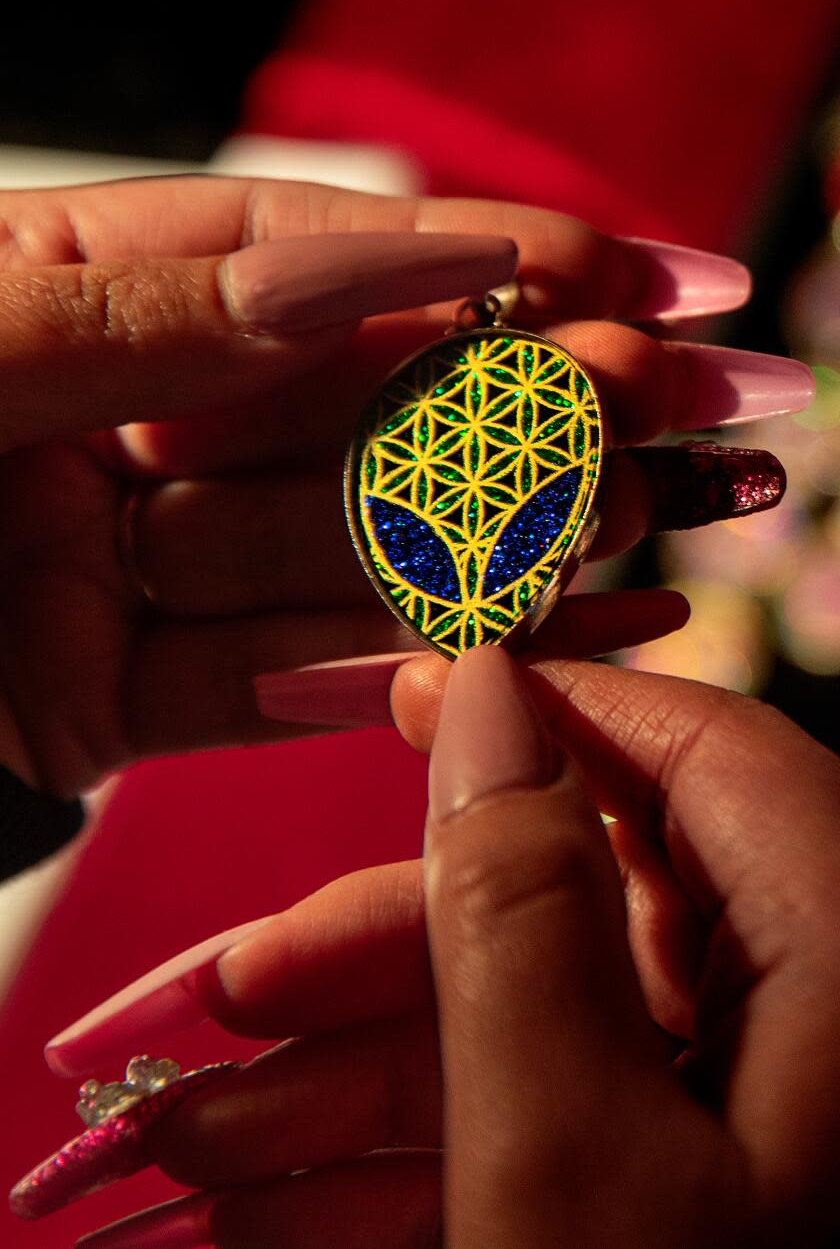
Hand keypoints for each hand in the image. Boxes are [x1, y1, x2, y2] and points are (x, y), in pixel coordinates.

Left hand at [0, 177, 808, 795]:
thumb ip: (127, 309)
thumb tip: (341, 269)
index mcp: (50, 296)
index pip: (282, 263)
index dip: (450, 260)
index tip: (598, 264)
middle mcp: (93, 425)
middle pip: (335, 413)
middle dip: (504, 402)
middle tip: (662, 390)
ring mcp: (102, 568)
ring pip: (319, 553)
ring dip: (479, 533)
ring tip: (640, 508)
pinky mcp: (95, 701)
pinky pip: (259, 680)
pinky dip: (387, 663)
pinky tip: (527, 630)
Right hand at [54, 651, 839, 1245]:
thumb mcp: (570, 1162)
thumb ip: (517, 908)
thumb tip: (478, 700)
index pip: (689, 750)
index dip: (538, 710)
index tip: (401, 692)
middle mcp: (818, 1011)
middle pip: (577, 905)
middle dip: (382, 952)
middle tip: (229, 993)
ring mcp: (752, 1106)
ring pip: (539, 1024)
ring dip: (362, 1075)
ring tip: (202, 1129)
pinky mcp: (687, 1179)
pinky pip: (542, 1119)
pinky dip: (415, 1152)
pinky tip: (280, 1200)